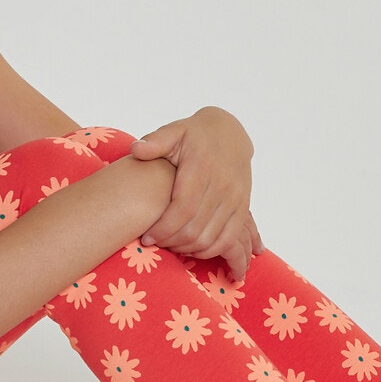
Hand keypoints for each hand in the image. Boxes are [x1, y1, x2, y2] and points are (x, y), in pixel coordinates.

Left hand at [128, 106, 262, 281]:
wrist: (230, 133)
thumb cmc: (195, 135)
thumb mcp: (174, 131)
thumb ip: (155, 141)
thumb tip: (136, 149)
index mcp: (201, 168)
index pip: (182, 209)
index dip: (164, 229)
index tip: (147, 238)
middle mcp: (222, 185)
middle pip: (196, 228)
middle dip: (172, 242)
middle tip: (156, 243)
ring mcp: (235, 198)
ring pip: (212, 238)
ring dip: (189, 249)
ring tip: (172, 246)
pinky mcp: (243, 206)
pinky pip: (230, 238)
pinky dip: (211, 250)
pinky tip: (193, 248)